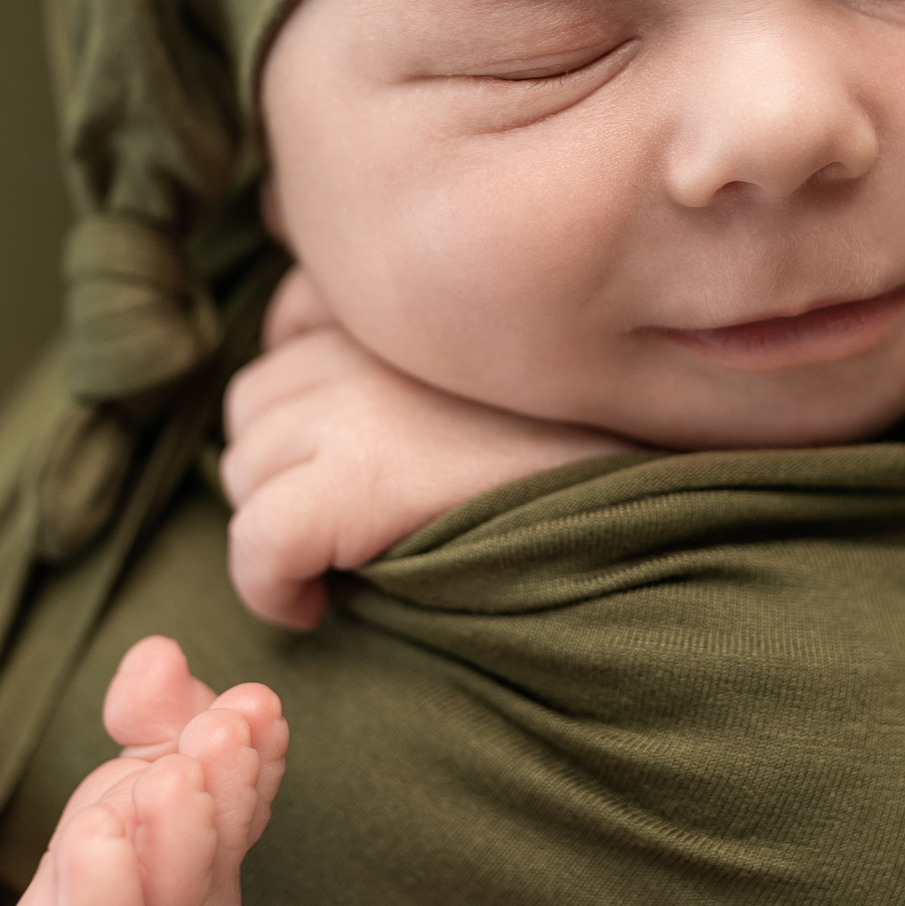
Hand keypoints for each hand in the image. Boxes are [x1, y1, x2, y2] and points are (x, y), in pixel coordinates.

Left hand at [218, 267, 625, 628]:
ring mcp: (363, 405)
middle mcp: (379, 336)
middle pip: (255, 400)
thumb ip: (427, 356)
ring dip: (279, 518)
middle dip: (285, 464)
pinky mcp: (360, 484)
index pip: (292, 321)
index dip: (305, 396)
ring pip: (245, 466)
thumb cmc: (592, 452)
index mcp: (412, 300)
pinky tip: (314, 605)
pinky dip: (268, 585)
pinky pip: (257, 538)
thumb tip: (339, 376)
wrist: (659, 505)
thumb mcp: (512, 371)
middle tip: (348, 517)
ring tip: (345, 556)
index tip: (348, 446)